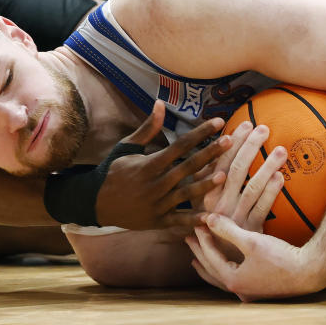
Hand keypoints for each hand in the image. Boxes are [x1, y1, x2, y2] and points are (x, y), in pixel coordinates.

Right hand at [95, 100, 229, 230]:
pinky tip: (211, 217)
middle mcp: (155, 184)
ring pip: (186, 194)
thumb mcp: (127, 147)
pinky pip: (178, 221)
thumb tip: (161, 103)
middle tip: (230, 142)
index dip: (200, 133)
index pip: (180, 145)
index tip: (218, 122)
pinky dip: (194, 220)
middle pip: (188, 166)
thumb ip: (148, 128)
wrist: (95, 202)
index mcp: (149, 164)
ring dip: (206, 185)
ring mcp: (157, 204)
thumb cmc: (113, 171)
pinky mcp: (157, 221)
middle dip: (210, 153)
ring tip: (224, 175)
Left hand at [187, 214, 325, 300]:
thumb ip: (228, 230)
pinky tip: (226, 265)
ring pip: (221, 278)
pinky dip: (224, 270)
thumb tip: (207, 219)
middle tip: (189, 239)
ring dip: (209, 264)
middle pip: (212, 271)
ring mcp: (249, 292)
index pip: (210, 257)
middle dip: (199, 254)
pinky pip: (233, 279)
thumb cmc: (281, 257)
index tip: (197, 224)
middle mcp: (239, 290)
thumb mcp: (251, 240)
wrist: (310, 272)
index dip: (202, 239)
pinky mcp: (259, 290)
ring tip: (197, 257)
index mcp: (233, 280)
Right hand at [200, 122, 285, 227]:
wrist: (221, 263)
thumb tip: (219, 149)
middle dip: (250, 146)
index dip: (233, 142)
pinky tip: (281, 177)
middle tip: (263, 127)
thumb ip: (209, 178)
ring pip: (252, 187)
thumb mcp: (205, 202)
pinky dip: (272, 192)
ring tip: (281, 149)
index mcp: (206, 193)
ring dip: (267, 166)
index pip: (220, 161)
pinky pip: (263, 208)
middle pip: (236, 169)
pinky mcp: (250, 230)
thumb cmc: (213, 226)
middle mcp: (219, 204)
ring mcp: (235, 218)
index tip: (245, 123)